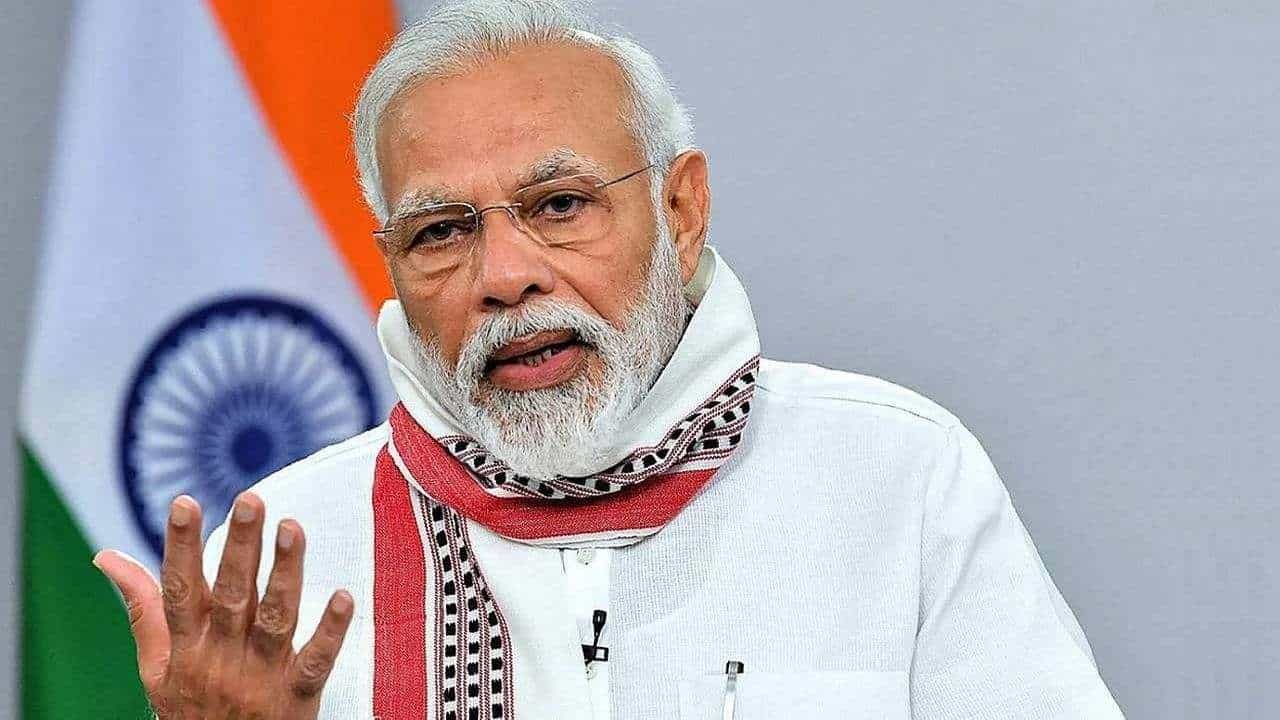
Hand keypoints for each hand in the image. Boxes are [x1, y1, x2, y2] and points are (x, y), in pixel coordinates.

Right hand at [94, 492, 353, 718]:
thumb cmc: (190, 709)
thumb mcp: (157, 665)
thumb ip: (143, 607)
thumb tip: (107, 555)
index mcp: (187, 645)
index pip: (180, 589)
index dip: (181, 546)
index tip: (185, 502)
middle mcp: (222, 656)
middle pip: (233, 596)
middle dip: (241, 547)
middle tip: (250, 499)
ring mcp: (261, 676)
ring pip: (275, 618)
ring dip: (285, 573)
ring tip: (292, 527)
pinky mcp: (297, 696)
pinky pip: (315, 661)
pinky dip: (330, 631)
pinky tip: (344, 596)